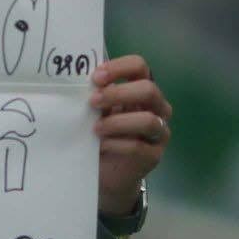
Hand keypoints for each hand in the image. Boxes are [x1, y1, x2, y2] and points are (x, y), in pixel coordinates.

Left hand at [92, 55, 169, 216]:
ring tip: (95, 128)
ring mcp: (159, 132)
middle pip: (149, 89)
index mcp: (140, 89)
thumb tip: (80, 80)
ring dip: (117, 122)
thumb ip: (96, 95)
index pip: (139, 66)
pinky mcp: (154, 155)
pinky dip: (116, 144)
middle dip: (119, 93)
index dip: (119, 68)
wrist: (106, 172)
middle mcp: (156, 107)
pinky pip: (138, 146)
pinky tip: (100, 146)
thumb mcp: (97, 111)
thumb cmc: (101, 133)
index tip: (96, 78)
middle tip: (93, 101)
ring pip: (148, 120)